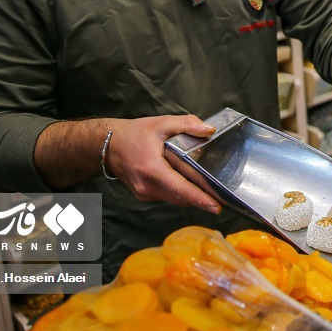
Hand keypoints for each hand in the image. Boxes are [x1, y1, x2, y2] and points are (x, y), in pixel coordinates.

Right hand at [105, 114, 220, 212]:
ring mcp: (144, 193)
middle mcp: (147, 185)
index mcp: (151, 168)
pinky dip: (179, 192)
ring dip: (190, 196)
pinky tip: (189, 185)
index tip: (216, 207)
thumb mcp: (161, 123)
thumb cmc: (135, 133)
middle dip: (201, 199)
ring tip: (210, 192)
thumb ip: (187, 124)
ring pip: (174, 199)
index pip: (180, 188)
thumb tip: (209, 130)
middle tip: (222, 199)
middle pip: (180, 197)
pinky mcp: (143, 195)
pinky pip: (166, 196)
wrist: (109, 145)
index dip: (199, 198)